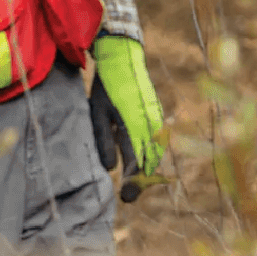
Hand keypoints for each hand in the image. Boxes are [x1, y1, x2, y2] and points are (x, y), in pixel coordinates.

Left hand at [90, 35, 163, 201]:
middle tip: (129, 195)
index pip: (138, 163)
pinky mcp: (157, 115)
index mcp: (135, 125)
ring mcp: (157, 119)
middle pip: (151, 161)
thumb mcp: (98, 112)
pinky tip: (140, 159)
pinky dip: (150, 154)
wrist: (124, 58)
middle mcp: (151, 124)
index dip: (134, 183)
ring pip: (156, 152)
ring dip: (147, 167)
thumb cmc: (106, 86)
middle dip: (141, 180)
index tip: (126, 197)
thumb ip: (104, 140)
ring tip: (134, 181)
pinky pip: (157, 141)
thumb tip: (111, 169)